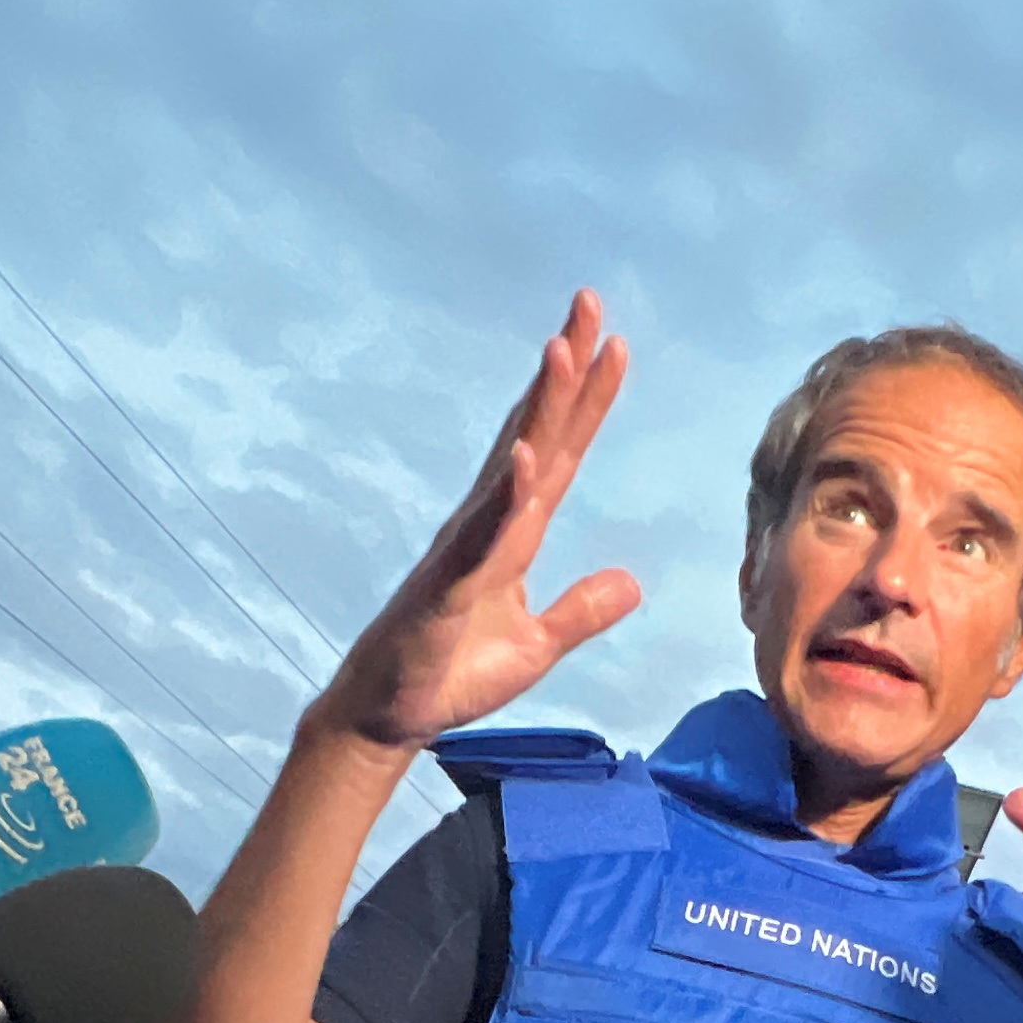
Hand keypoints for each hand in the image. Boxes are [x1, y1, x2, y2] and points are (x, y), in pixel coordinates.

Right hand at [315, 290, 641, 758]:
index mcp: (514, 533)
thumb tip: (632, 582)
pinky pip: (481, 534)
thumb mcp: (535, 646)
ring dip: (538, 408)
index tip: (616, 345)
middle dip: (565, 370)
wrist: (390, 717)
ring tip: (564, 348)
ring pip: (510, 464)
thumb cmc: (450, 676)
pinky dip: (506, 496)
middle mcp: (489, 524)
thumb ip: (581, 611)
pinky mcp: (447, 585)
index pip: (559, 453)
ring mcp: (466, 548)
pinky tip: (528, 456)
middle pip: (536, 433)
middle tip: (590, 304)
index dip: (588, 401)